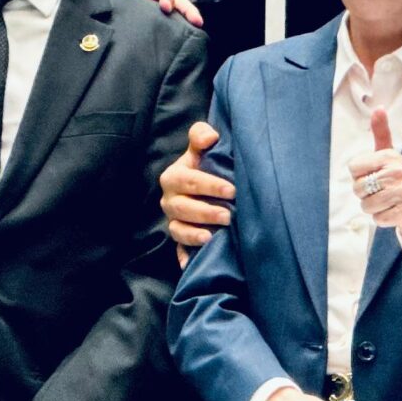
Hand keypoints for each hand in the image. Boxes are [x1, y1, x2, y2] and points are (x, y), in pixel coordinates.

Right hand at [162, 120, 234, 261]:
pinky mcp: (180, 239)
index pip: (188, 180)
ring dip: (194, 234)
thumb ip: (201, 136)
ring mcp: (174, 221)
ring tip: (213, 236)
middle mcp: (170, 200)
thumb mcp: (201, 149)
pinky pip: (179, 250)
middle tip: (228, 215)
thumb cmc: (205, 165)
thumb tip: (210, 136)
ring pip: (178, 230)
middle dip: (205, 212)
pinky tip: (192, 263)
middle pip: (182, 208)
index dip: (209, 185)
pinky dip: (185, 256)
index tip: (231, 190)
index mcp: (174, 177)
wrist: (204, 188)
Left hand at [349, 109, 401, 243]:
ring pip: (367, 206)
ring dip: (375, 209)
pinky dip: (384, 219)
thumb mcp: (391, 155)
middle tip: (382, 192)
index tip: (375, 176)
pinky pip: (378, 219)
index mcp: (389, 157)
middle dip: (366, 195)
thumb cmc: (401, 180)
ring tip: (388, 202)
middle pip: (358, 189)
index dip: (360, 176)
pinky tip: (394, 212)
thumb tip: (378, 108)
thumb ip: (382, 133)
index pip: (353, 168)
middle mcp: (396, 172)